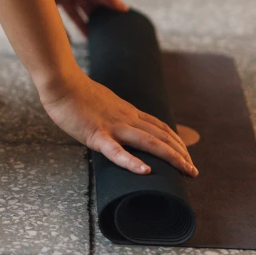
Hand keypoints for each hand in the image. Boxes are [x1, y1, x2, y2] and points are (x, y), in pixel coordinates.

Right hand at [41, 67, 197, 176]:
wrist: (61, 83)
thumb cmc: (75, 93)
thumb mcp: (102, 102)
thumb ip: (113, 113)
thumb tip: (117, 123)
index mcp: (127, 111)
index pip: (159, 127)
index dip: (175, 141)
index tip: (186, 154)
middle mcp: (126, 118)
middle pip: (161, 136)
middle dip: (181, 153)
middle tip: (194, 171)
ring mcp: (113, 126)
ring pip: (149, 142)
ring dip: (171, 157)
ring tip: (187, 171)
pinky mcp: (96, 134)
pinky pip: (116, 151)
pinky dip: (132, 162)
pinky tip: (145, 172)